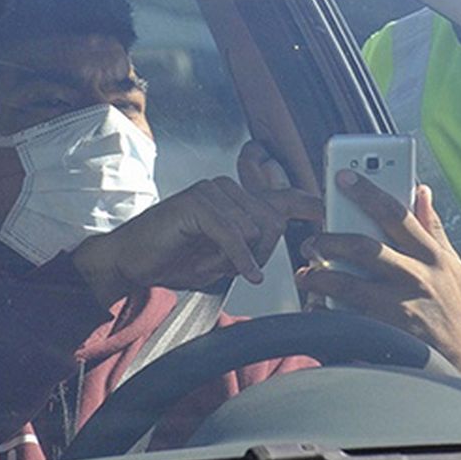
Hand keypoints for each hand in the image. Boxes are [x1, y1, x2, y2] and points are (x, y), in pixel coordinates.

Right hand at [72, 147, 319, 306]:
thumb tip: (279, 245)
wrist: (130, 262)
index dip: (310, 206)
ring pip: (254, 229)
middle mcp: (226, 188)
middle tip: (230, 267)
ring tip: (207, 262)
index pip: (284, 196)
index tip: (329, 215)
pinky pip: (232, 235)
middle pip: (273, 222)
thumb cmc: (174, 259)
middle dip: (260, 253)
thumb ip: (252, 248)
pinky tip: (233, 271)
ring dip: (236, 258)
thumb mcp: (223, 258)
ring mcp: (210, 191)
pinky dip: (236, 258)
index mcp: (236, 198)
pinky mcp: (196, 204)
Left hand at [295, 170, 460, 385]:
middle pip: (364, 246)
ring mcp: (398, 307)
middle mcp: (415, 277)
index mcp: (431, 256)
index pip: (396, 213)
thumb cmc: (454, 313)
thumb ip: (433, 228)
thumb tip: (422, 192)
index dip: (367, 191)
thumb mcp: (453, 266)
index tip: (343, 178)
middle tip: (313, 240)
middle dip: (331, 238)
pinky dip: (324, 310)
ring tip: (307, 274)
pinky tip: (316, 306)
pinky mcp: (384, 333)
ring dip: (320, 275)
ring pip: (347, 283)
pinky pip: (342, 318)